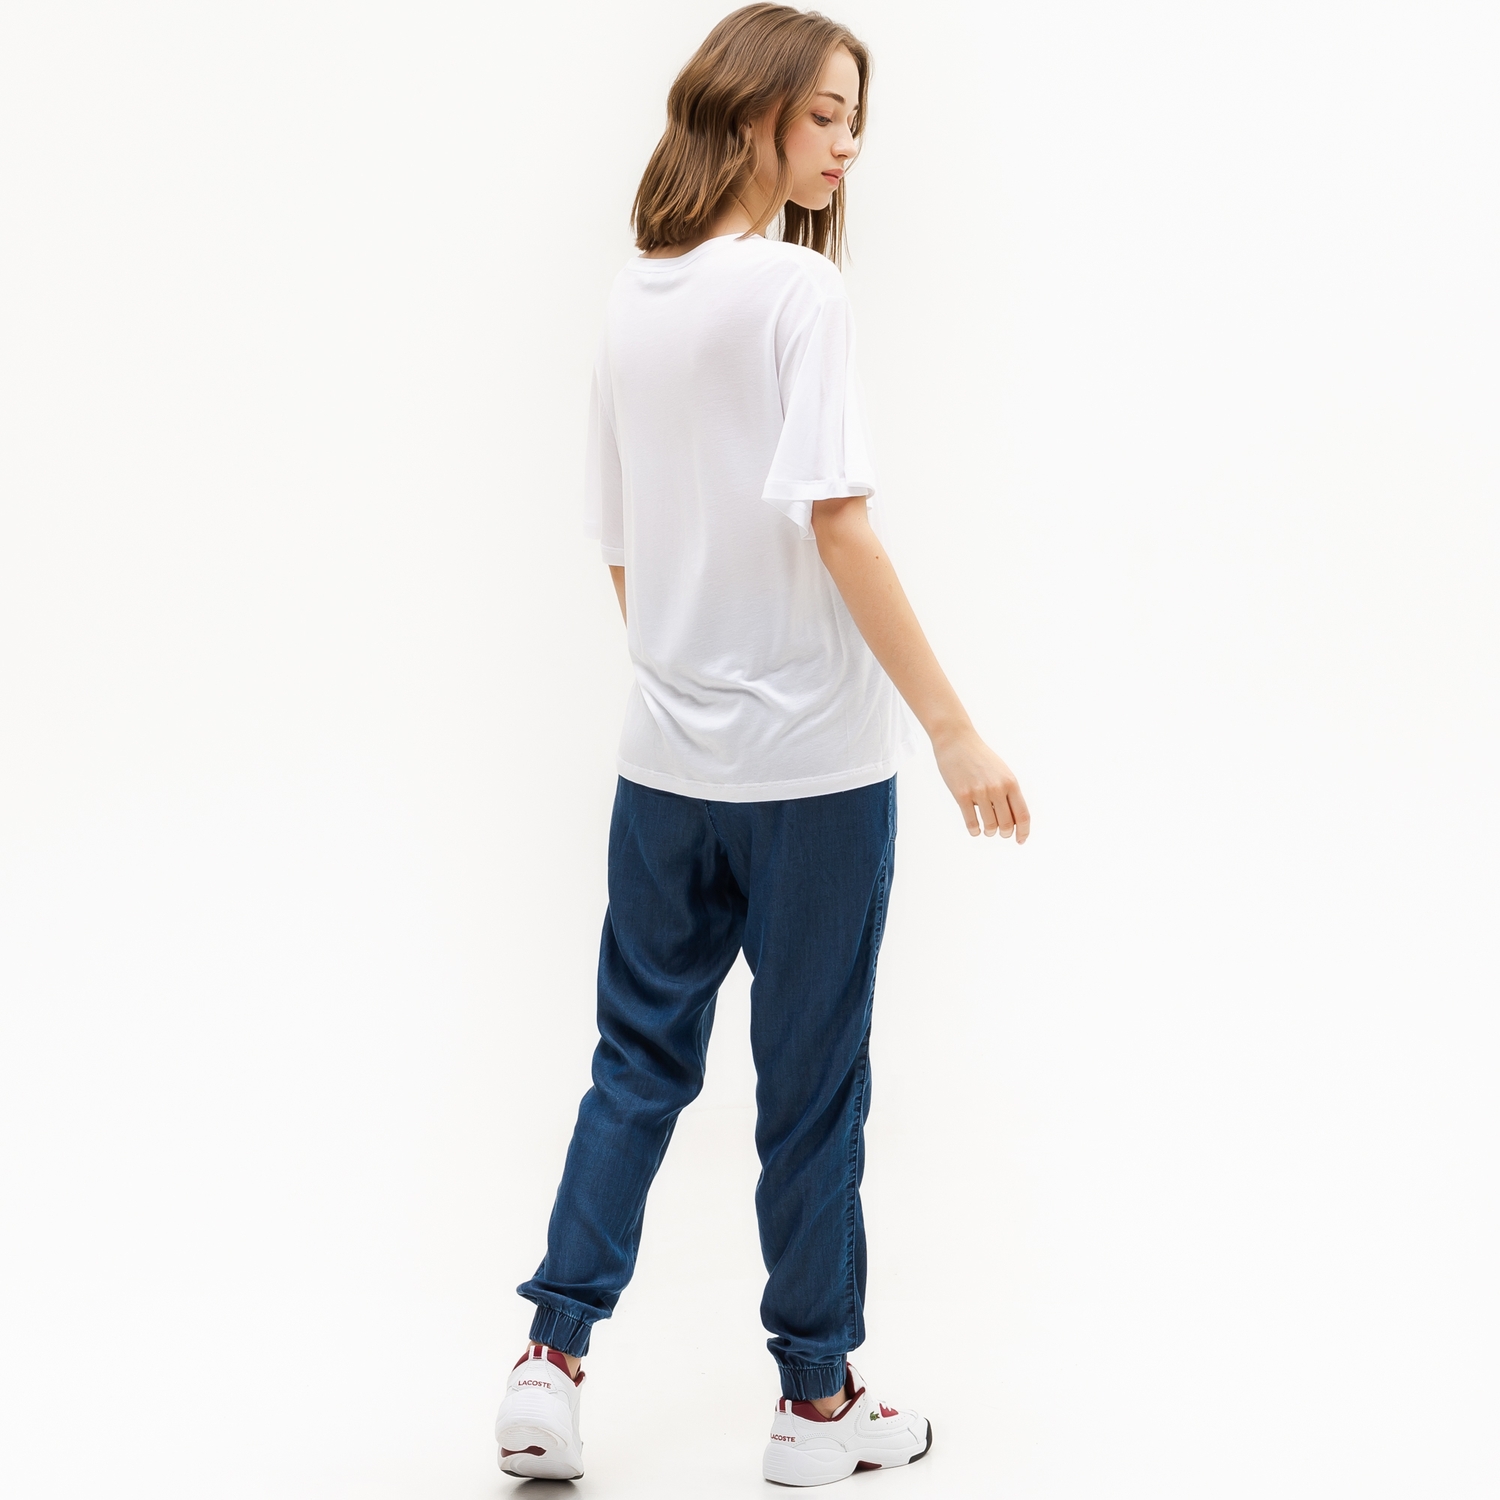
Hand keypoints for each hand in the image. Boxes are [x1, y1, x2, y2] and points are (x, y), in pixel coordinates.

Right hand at [931, 725, 1029, 840]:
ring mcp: (979, 792)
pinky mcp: (962, 795)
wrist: (956, 741)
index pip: (1022, 815)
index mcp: (1011, 782)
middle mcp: (997, 788)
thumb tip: (1013, 819)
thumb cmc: (979, 757)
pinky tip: (975, 828)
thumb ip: (1009, 792)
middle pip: (1007, 824)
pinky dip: (975, 830)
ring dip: (989, 832)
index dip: (1024, 831)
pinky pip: (972, 823)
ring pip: (990, 826)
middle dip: (1004, 833)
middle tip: (1000, 833)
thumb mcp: (1002, 772)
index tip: (1021, 840)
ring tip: (986, 830)